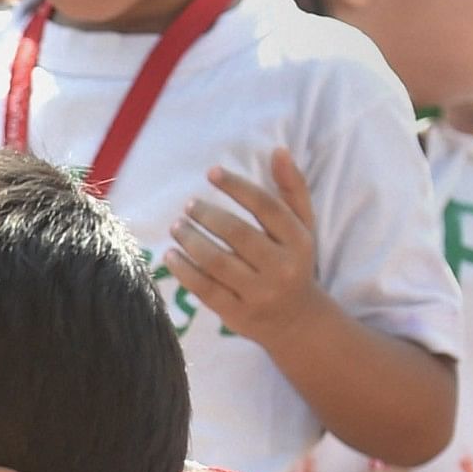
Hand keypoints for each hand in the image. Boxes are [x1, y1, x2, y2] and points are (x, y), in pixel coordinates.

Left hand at [167, 154, 326, 345]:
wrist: (297, 320)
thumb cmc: (294, 262)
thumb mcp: (302, 227)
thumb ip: (292, 190)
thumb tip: (278, 150)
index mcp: (299, 241)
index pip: (266, 206)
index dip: (237, 186)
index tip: (211, 172)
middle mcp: (281, 267)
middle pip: (237, 233)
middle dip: (207, 215)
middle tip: (188, 206)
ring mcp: (259, 293)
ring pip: (217, 262)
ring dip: (191, 240)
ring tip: (176, 227)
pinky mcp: (238, 314)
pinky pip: (205, 289)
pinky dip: (183, 271)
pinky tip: (170, 256)